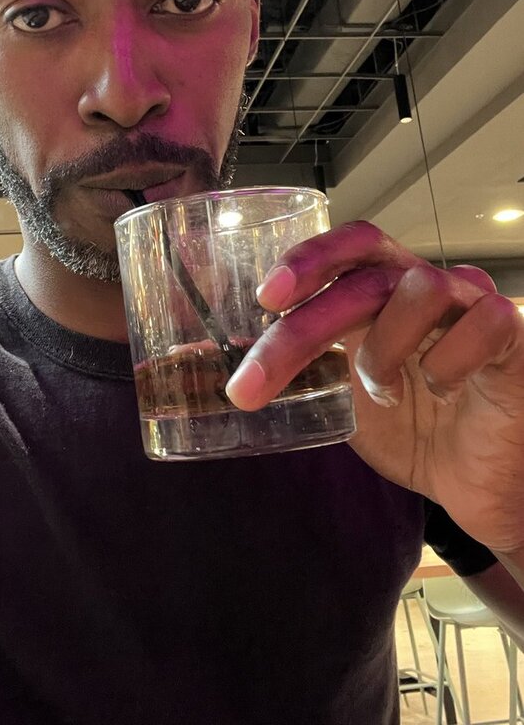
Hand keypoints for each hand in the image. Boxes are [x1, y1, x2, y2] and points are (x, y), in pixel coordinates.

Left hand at [225, 221, 523, 555]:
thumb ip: (307, 369)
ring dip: (383, 350)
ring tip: (385, 392)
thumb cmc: (415, 431)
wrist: (481, 484)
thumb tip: (235, 367)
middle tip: (262, 366)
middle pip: (364, 273)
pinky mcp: (514, 332)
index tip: (265, 297)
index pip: (349, 247)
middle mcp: (426, 285)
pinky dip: (447, 363)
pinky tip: (444, 390)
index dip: (307, 259)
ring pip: (417, 290)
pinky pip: (479, 324)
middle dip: (306, 324)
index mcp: (385, 290)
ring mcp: (473, 303)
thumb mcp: (345, 398)